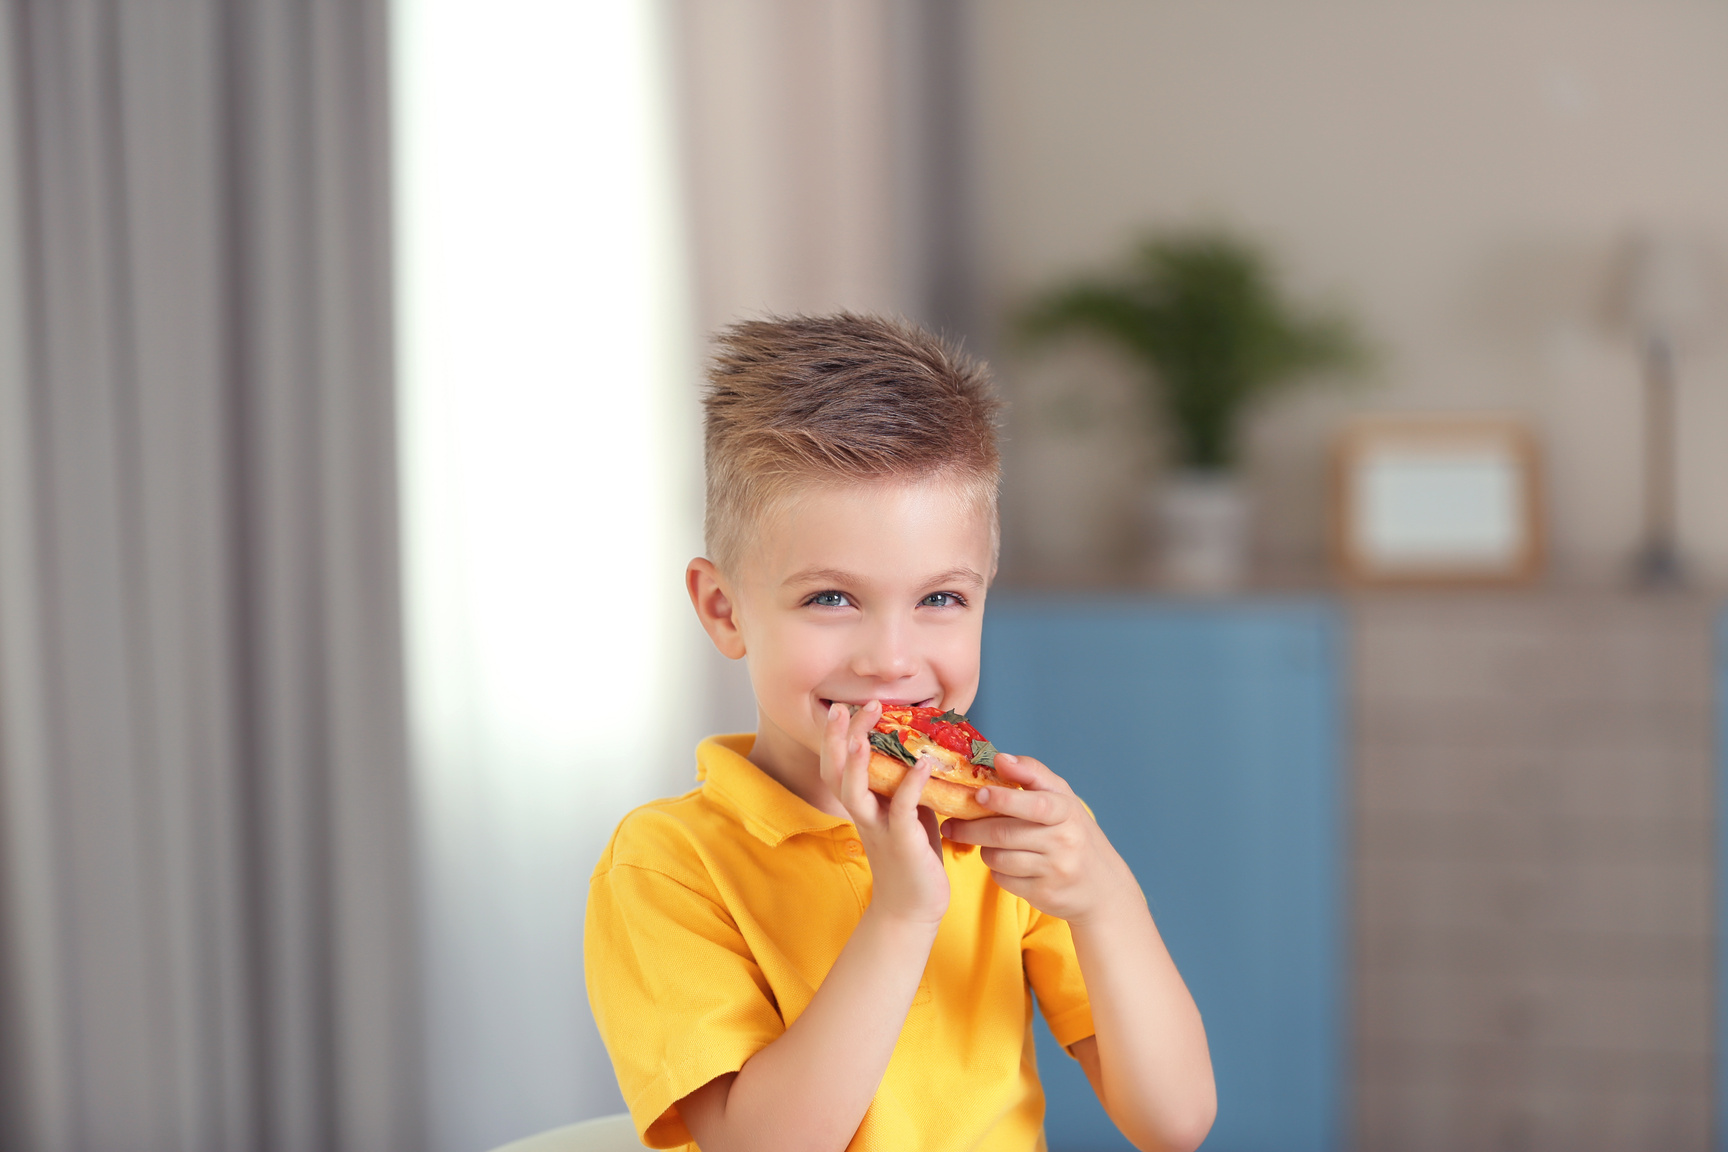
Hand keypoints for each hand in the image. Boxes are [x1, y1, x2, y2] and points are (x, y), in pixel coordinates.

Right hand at [819, 701, 949, 925]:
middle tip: (849, 705)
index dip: (834, 738)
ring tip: (862, 734)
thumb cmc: (912, 858)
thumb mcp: (908, 813)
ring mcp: (880, 829)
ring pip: (855, 791)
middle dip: (838, 738)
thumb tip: (923, 751)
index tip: (842, 707)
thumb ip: (907, 785)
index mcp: (862, 805)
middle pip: (836, 771)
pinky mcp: (903, 842)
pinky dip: (912, 784)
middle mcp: (864, 814)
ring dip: (856, 762)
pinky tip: (924, 764)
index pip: (836, 765)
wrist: (912, 908)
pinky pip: (902, 809)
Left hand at [940, 753, 1139, 923]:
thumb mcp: (1061, 798)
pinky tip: (1003, 863)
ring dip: (983, 849)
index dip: (1005, 799)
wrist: (1101, 886)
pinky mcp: (1044, 894)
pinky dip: (996, 870)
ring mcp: (1055, 870)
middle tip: (950, 823)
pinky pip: (1003, 880)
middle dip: (971, 827)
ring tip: (983, 841)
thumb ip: (1032, 774)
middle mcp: (1065, 841)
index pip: (1036, 804)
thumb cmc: (1072, 832)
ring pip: (999, 857)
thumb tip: (999, 758)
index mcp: (1067, 811)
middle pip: (1005, 833)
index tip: (979, 794)